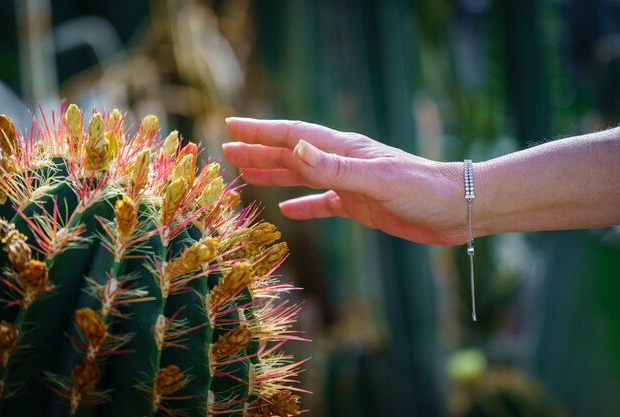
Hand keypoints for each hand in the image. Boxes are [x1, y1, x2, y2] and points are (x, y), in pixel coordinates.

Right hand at [223, 118, 466, 245]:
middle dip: (259, 152)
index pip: (293, 136)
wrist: (457, 209)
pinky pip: (323, 203)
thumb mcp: (378, 179)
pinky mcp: (360, 205)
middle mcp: (342, 163)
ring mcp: (350, 184)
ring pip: (303, 176)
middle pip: (291, 154)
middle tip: (228, 151)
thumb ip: (335, 167)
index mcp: (343, 150)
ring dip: (274, 174)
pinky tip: (287, 210)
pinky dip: (303, 206)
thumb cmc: (423, 189)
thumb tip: (295, 149)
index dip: (261, 132)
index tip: (231, 127)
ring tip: (247, 174)